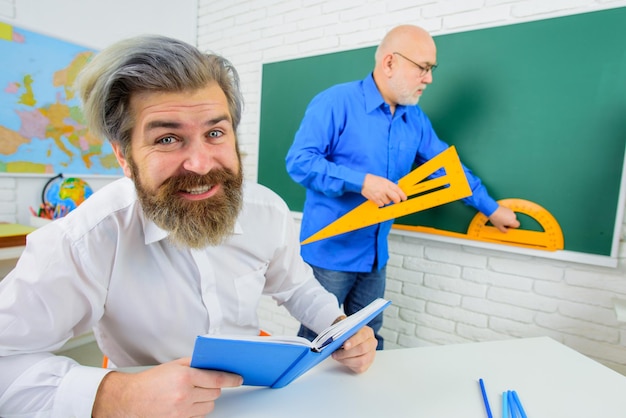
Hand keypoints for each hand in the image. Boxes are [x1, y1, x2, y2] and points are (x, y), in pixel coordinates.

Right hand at [92, 357, 241, 416]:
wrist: (129, 400)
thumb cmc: (150, 382)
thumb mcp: (173, 365)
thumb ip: (195, 363)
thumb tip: (214, 363)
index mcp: (184, 377)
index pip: (217, 378)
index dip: (231, 378)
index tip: (238, 379)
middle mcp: (184, 395)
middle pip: (215, 393)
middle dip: (213, 388)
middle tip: (203, 384)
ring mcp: (182, 411)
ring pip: (209, 406)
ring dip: (205, 400)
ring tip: (190, 394)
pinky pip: (199, 416)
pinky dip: (196, 410)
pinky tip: (184, 404)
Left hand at [331, 326, 376, 373]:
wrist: (349, 339)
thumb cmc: (347, 333)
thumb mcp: (344, 326)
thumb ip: (341, 330)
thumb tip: (335, 337)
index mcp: (367, 332)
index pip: (362, 336)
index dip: (353, 341)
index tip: (345, 345)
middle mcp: (371, 343)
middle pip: (362, 349)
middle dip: (347, 352)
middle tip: (335, 353)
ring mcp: (370, 355)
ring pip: (361, 361)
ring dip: (346, 360)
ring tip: (336, 357)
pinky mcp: (367, 364)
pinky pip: (359, 368)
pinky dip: (348, 365)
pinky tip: (341, 360)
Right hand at [362, 174, 406, 206]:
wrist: (363, 181)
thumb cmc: (373, 180)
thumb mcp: (383, 180)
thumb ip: (390, 185)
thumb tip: (397, 191)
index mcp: (387, 183)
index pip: (398, 190)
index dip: (402, 195)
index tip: (404, 198)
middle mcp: (384, 189)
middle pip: (395, 198)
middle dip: (397, 200)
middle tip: (396, 201)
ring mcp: (380, 194)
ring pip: (388, 202)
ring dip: (386, 201)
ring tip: (382, 196)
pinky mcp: (375, 199)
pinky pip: (381, 204)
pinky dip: (381, 203)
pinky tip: (378, 198)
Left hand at [488, 205, 519, 232]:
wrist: (492, 209)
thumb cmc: (496, 218)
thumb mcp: (499, 227)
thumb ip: (504, 230)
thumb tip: (506, 231)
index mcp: (512, 221)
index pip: (517, 225)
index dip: (513, 226)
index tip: (508, 226)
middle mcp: (513, 216)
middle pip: (514, 220)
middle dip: (509, 222)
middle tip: (503, 223)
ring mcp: (511, 211)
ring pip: (511, 216)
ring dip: (508, 218)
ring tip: (500, 218)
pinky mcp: (508, 208)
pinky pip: (509, 213)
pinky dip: (506, 214)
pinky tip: (500, 215)